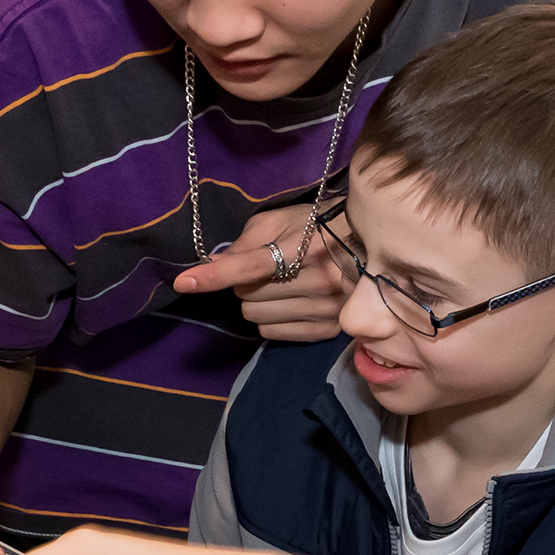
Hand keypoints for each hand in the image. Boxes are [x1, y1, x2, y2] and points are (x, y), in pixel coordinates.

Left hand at [171, 201, 346, 341]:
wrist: (369, 246)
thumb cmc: (319, 225)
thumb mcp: (281, 220)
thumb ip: (246, 242)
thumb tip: (216, 265)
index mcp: (304, 248)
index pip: (249, 267)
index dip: (213, 275)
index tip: (184, 282)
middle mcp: (317, 282)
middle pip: (247, 296)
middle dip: (246, 284)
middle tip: (266, 270)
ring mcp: (325, 309)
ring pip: (256, 318)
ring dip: (257, 304)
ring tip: (280, 287)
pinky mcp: (328, 330)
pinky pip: (273, 334)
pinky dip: (271, 321)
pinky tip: (289, 304)